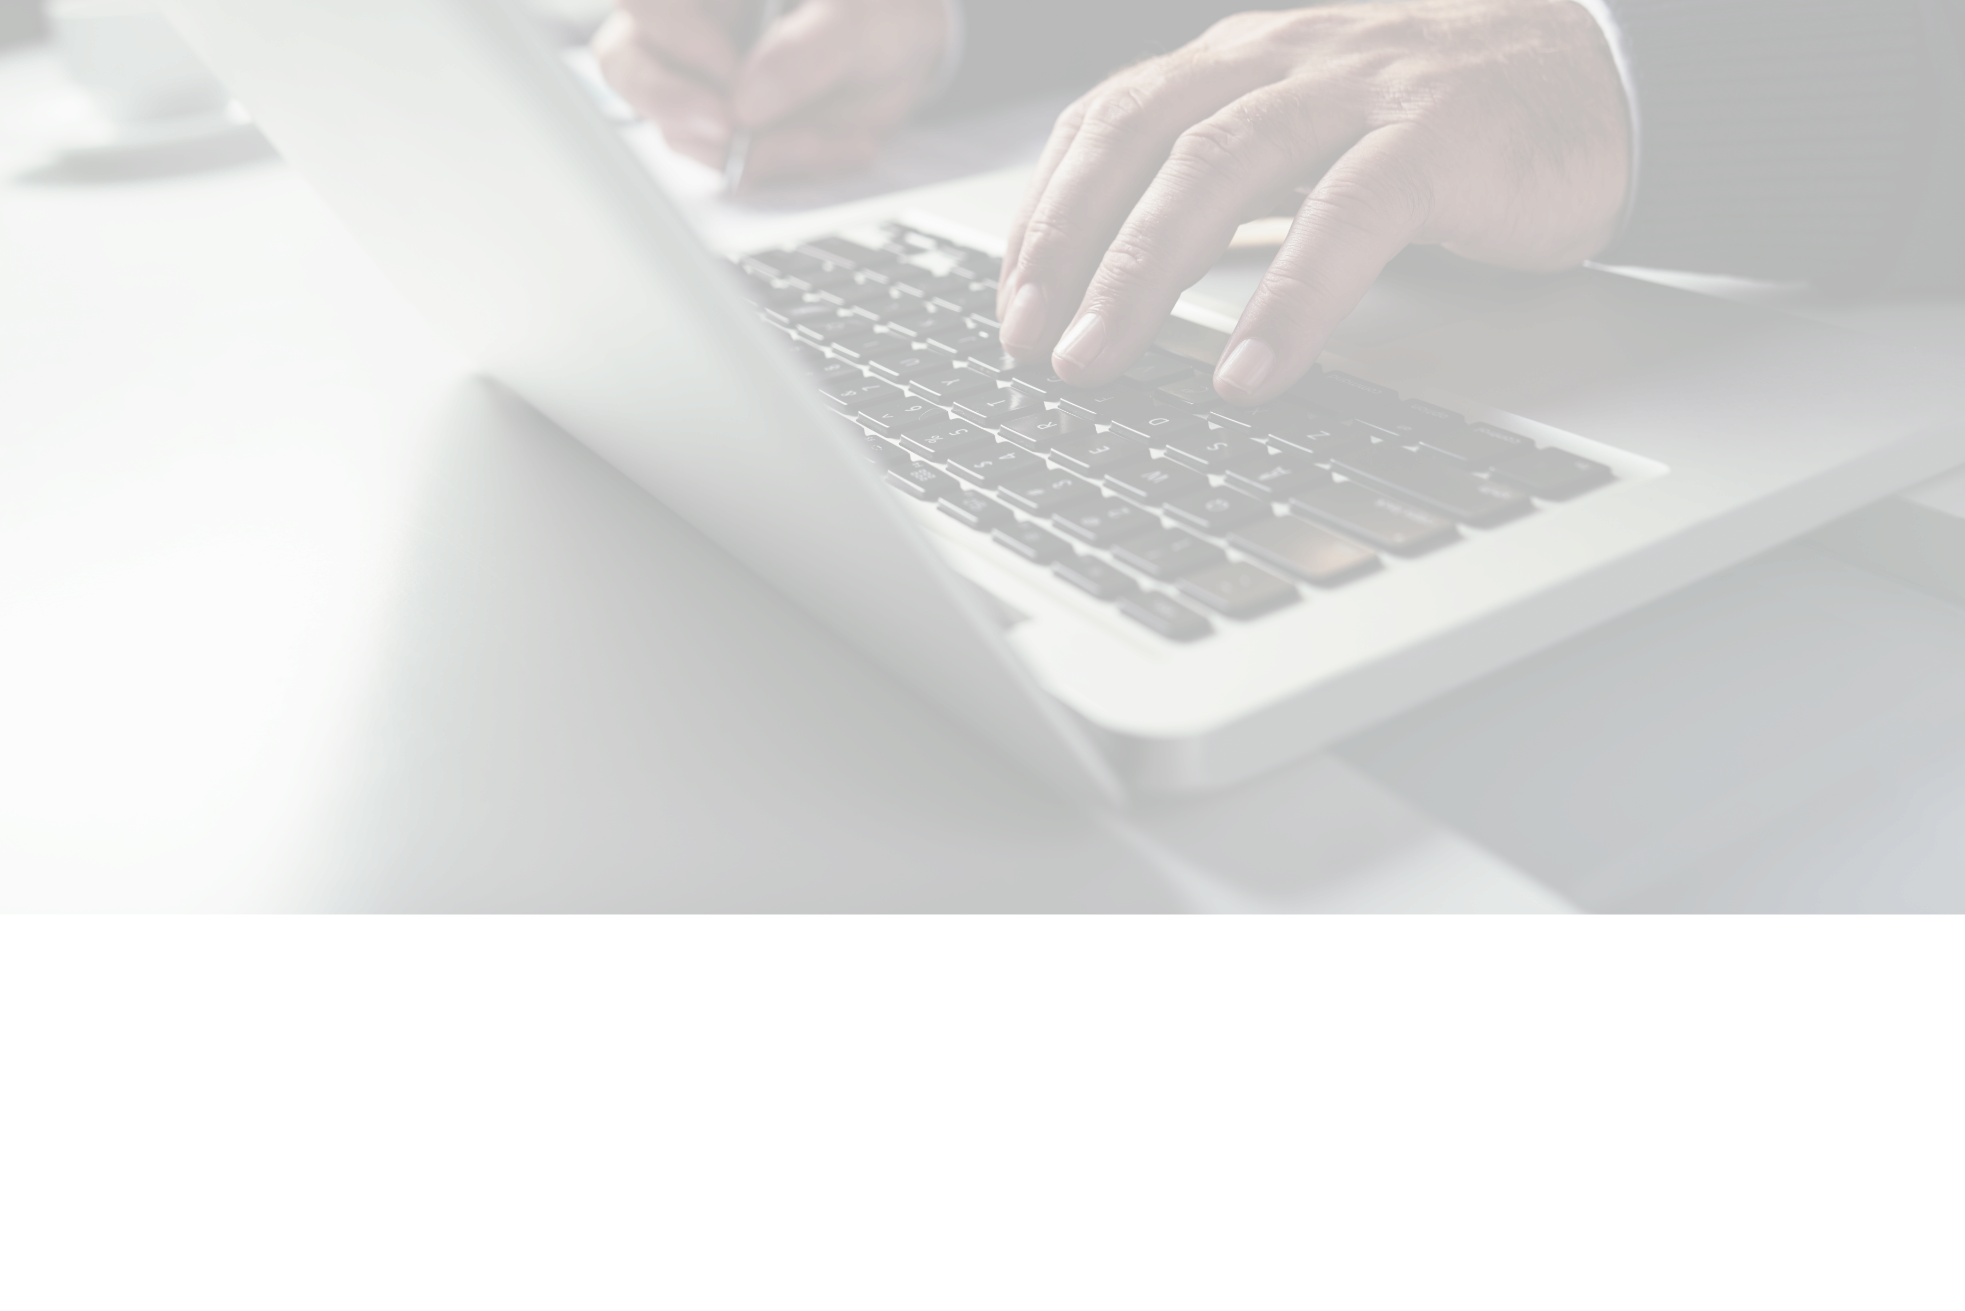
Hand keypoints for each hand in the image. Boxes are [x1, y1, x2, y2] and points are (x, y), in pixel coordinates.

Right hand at [592, 0, 948, 184]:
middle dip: (673, 105)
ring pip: (683, 132)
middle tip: (729, 130)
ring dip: (755, 151)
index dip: (673, 36)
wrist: (903, 50)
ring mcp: (701, 85)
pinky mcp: (727, 135)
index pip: (642, 0)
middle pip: (628, 67)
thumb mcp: (857, 18)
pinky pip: (732, 166)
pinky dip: (786, 167)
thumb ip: (807, 50)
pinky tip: (839, 146)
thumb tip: (751, 98)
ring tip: (827, 138)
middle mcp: (688, 30)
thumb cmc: (874, 11)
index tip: (725, 67)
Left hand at [997, 0, 1629, 403]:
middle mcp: (1286, 56)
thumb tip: (1120, 281)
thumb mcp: (1310, 134)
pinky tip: (1252, 370)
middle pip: (1141, 139)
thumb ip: (1225, 185)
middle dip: (1067, 246)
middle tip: (1027, 344)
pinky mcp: (1440, 136)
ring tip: (1098, 362)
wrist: (1608, 72)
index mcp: (1243, 56)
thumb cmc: (1449, 122)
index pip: (1109, 120)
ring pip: (1219, 166)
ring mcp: (1362, 88)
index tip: (1009, 305)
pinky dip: (1290, 298)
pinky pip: (1347, 216)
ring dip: (1142, 273)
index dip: (1046, 212)